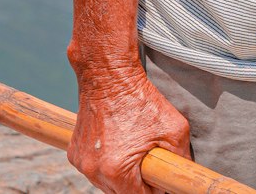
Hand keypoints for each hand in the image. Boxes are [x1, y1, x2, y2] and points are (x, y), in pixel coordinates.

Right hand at [68, 64, 191, 193]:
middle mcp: (94, 172)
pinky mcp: (74, 154)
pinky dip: (107, 162)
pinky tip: (117, 141)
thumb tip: (179, 180)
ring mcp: (82, 163)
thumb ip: (180, 161)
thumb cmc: (141, 100)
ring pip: (107, 183)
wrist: (108, 74)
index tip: (160, 177)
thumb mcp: (173, 129)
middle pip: (122, 193)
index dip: (154, 190)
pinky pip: (95, 169)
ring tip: (133, 146)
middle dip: (138, 182)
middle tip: (149, 158)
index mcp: (117, 172)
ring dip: (122, 173)